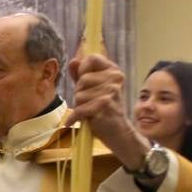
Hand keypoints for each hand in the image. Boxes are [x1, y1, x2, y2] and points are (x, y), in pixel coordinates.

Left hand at [63, 54, 145, 171]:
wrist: (118, 132)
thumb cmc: (104, 109)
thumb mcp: (93, 88)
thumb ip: (81, 74)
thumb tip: (73, 61)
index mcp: (114, 71)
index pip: (91, 59)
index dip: (82, 70)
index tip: (84, 80)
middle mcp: (115, 78)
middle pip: (82, 79)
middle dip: (79, 92)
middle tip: (89, 102)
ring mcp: (111, 91)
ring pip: (79, 95)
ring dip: (79, 105)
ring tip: (90, 110)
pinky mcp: (104, 105)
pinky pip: (79, 109)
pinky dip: (74, 117)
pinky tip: (75, 121)